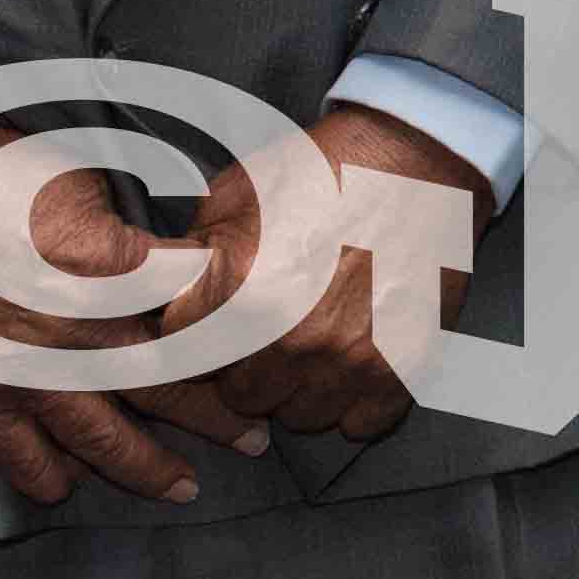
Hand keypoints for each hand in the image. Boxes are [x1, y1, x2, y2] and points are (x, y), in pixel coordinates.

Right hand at [0, 123, 267, 509]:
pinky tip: (72, 485)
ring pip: (102, 438)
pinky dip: (48, 476)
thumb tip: (188, 244)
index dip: (239, 330)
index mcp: (114, 272)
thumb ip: (137, 230)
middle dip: (219, 415)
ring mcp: (26, 372)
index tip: (269, 345)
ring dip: (148, 467)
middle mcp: (78, 333)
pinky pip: (19, 453)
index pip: (198, 311)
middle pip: (168, 387)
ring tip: (186, 485)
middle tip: (258, 437)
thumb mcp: (89, 180)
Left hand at [179, 102, 494, 444]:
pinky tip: (352, 362)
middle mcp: (290, 337)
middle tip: (267, 331)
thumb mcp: (234, 193)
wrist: (419, 154)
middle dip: (246, 366)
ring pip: (299, 416)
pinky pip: (361, 424)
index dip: (194, 334)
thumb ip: (192, 253)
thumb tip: (159, 291)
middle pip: (239, 396)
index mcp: (239, 291)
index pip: (182, 354)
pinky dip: (355, 402)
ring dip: (300, 387)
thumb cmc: (326, 168)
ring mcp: (349, 358)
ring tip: (313, 342)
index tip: (210, 322)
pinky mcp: (401, 367)